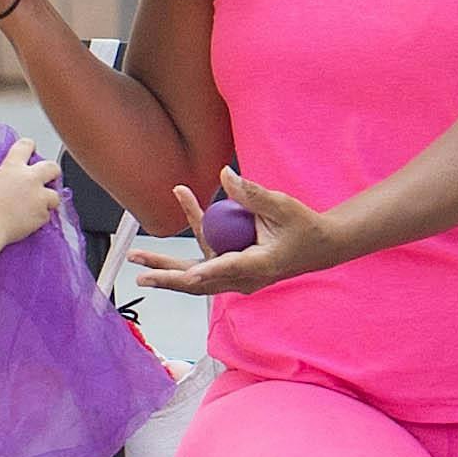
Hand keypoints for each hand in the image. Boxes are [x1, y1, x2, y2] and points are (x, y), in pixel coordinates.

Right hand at [0, 141, 67, 244]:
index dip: (29, 146)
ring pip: (55, 195)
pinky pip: (47, 215)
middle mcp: (29, 179)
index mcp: (13, 167)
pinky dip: (41, 218)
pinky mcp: (42, 215)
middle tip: (49, 177)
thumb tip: (0, 183)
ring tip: (40, 205)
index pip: (25, 146)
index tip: (31, 149)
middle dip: (52, 172)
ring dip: (49, 200)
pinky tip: (31, 220)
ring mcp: (39, 197)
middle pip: (52, 167)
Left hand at [127, 171, 346, 296]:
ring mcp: (235, 272)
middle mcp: (243, 276)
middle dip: (168, 277)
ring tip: (138, 251)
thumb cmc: (304, 228)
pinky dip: (195, 225)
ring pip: (195, 271)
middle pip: (199, 282)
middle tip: (141, 274)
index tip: (187, 276)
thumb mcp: (283, 206)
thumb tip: (225, 175)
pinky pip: (205, 251)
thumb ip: (253, 193)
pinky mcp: (231, 264)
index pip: (228, 269)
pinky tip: (184, 195)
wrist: (319, 246)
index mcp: (259, 266)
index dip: (206, 272)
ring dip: (167, 260)